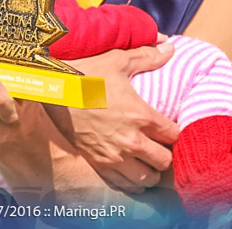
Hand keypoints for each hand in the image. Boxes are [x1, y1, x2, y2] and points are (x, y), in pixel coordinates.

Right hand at [44, 43, 179, 193]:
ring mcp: (114, 156)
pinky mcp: (98, 164)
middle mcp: (131, 141)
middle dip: (168, 153)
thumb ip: (148, 56)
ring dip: (152, 170)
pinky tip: (133, 169)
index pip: (174, 135)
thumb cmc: (86, 75)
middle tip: (164, 144)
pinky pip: (124, 185)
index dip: (178, 131)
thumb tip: (170, 47)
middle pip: (164, 161)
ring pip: (146, 179)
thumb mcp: (118, 60)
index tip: (174, 126)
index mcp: (141, 116)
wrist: (52, 94)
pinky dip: (132, 181)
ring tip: (150, 159)